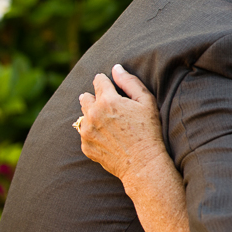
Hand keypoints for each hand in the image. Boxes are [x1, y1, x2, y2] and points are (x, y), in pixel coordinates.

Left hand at [77, 64, 168, 184]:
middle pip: (84, 97)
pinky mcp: (85, 146)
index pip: (98, 81)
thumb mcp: (146, 102)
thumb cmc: (149, 130)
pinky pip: (84, 133)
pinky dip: (93, 132)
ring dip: (92, 114)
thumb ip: (129, 82)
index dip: (104, 81)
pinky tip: (108, 137)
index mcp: (107, 100)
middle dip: (95, 97)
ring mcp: (86, 132)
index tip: (109, 84)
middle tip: (109, 105)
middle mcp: (92, 114)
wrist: (142, 163)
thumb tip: (115, 68)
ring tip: (109, 122)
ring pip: (82, 115)